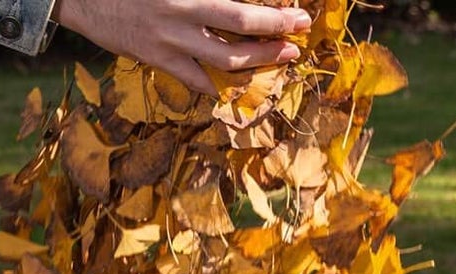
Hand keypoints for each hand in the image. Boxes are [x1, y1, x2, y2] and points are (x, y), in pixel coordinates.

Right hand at [51, 0, 311, 93]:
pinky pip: (196, 80)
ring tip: (279, 60)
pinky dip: (219, 85)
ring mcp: (170, 43)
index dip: (272, 13)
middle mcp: (182, 15)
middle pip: (240, 31)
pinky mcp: (157, 61)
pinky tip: (238, 85)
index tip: (297, 13)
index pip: (239, 6)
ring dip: (256, 64)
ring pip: (223, 61)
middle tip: (298, 36)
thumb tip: (230, 3)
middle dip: (274, 35)